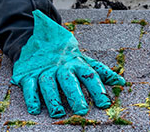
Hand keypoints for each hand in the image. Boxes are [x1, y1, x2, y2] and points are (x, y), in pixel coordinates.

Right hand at [11, 10, 125, 117]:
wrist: (36, 36)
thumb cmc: (65, 54)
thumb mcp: (83, 59)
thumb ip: (100, 71)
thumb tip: (121, 82)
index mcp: (77, 62)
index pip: (90, 75)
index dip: (98, 89)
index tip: (105, 104)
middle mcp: (61, 66)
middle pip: (69, 80)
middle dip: (75, 95)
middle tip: (82, 110)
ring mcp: (44, 70)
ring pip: (48, 84)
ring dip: (53, 99)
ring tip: (59, 113)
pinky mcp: (28, 74)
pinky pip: (29, 85)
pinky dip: (31, 97)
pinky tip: (35, 109)